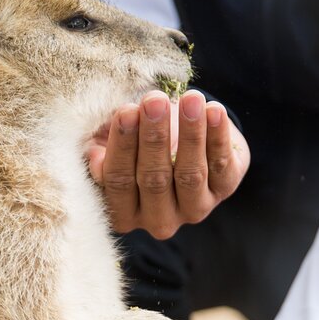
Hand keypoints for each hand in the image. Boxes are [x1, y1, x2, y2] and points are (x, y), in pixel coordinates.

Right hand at [87, 90, 249, 238]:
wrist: (176, 136)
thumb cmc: (133, 140)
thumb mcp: (107, 144)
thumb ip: (99, 148)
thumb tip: (95, 155)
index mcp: (122, 212)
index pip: (118, 181)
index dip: (122, 145)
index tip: (125, 111)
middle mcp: (158, 219)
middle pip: (153, 179)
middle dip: (154, 137)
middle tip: (154, 101)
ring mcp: (193, 209)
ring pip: (189, 173)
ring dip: (190, 133)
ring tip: (190, 100)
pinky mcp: (223, 190)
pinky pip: (222, 166)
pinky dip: (218, 136)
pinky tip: (213, 110)